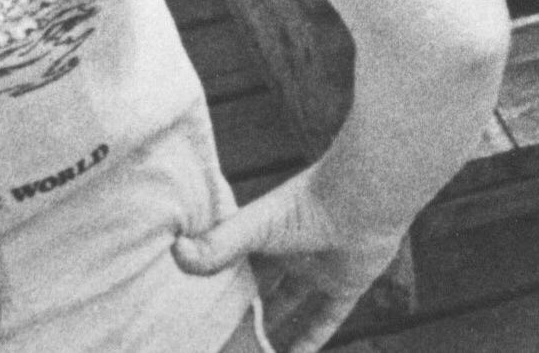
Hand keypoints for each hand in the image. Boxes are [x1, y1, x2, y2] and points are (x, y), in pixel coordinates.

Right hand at [173, 170, 406, 352]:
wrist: (363, 201)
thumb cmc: (306, 205)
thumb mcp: (256, 228)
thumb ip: (219, 245)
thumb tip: (175, 252)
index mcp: (264, 234)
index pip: (235, 266)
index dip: (219, 287)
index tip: (197, 312)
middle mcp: (289, 252)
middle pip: (262, 290)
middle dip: (245, 313)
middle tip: (224, 340)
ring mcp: (317, 270)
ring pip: (292, 307)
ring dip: (276, 331)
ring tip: (252, 352)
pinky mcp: (344, 286)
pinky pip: (326, 320)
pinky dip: (311, 341)